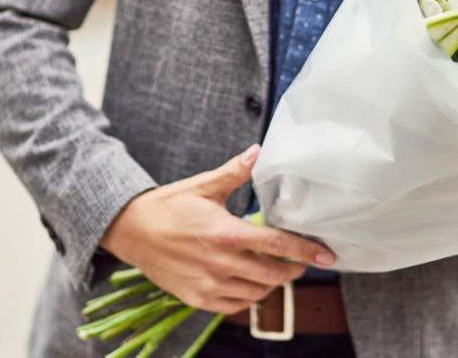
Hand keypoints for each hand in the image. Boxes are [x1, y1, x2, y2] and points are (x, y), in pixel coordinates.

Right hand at [101, 144, 335, 313]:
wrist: (130, 231)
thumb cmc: (168, 206)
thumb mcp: (204, 186)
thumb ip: (235, 173)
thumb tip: (259, 151)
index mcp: (226, 233)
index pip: (277, 245)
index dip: (306, 250)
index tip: (328, 255)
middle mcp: (220, 263)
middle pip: (274, 275)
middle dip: (293, 269)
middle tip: (299, 260)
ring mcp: (208, 284)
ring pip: (257, 293)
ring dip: (272, 284)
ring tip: (274, 269)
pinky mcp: (197, 298)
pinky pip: (235, 305)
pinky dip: (248, 296)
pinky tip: (249, 282)